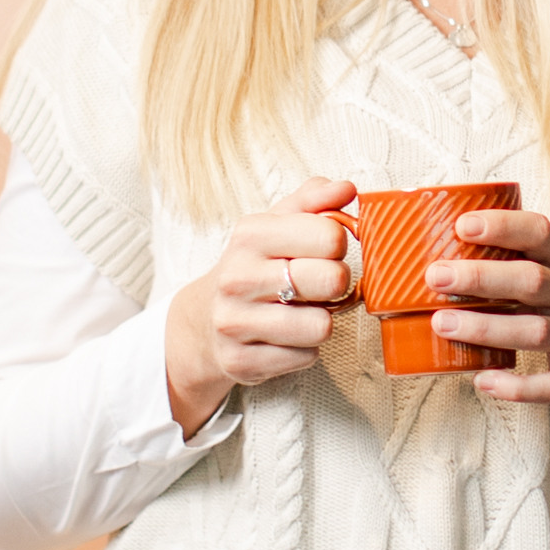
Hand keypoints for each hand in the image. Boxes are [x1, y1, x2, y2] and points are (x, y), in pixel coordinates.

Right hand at [164, 179, 361, 433]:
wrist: (203, 319)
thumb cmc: (253, 267)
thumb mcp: (276, 224)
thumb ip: (314, 201)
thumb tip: (346, 188)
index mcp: (250, 235)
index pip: (330, 235)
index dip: (338, 244)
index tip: (326, 250)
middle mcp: (237, 278)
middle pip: (332, 280)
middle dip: (336, 284)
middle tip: (320, 284)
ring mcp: (235, 323)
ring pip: (322, 326)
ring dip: (322, 321)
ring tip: (302, 312)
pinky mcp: (240, 361)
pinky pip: (306, 357)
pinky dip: (304, 349)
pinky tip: (285, 337)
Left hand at [431, 207, 549, 465]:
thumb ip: (525, 263)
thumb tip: (456, 250)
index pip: (541, 235)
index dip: (503, 226)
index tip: (463, 225)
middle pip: (532, 281)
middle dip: (482, 277)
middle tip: (437, 275)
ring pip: (534, 331)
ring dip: (486, 328)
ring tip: (442, 324)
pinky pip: (548, 384)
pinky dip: (516, 386)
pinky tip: (484, 381)